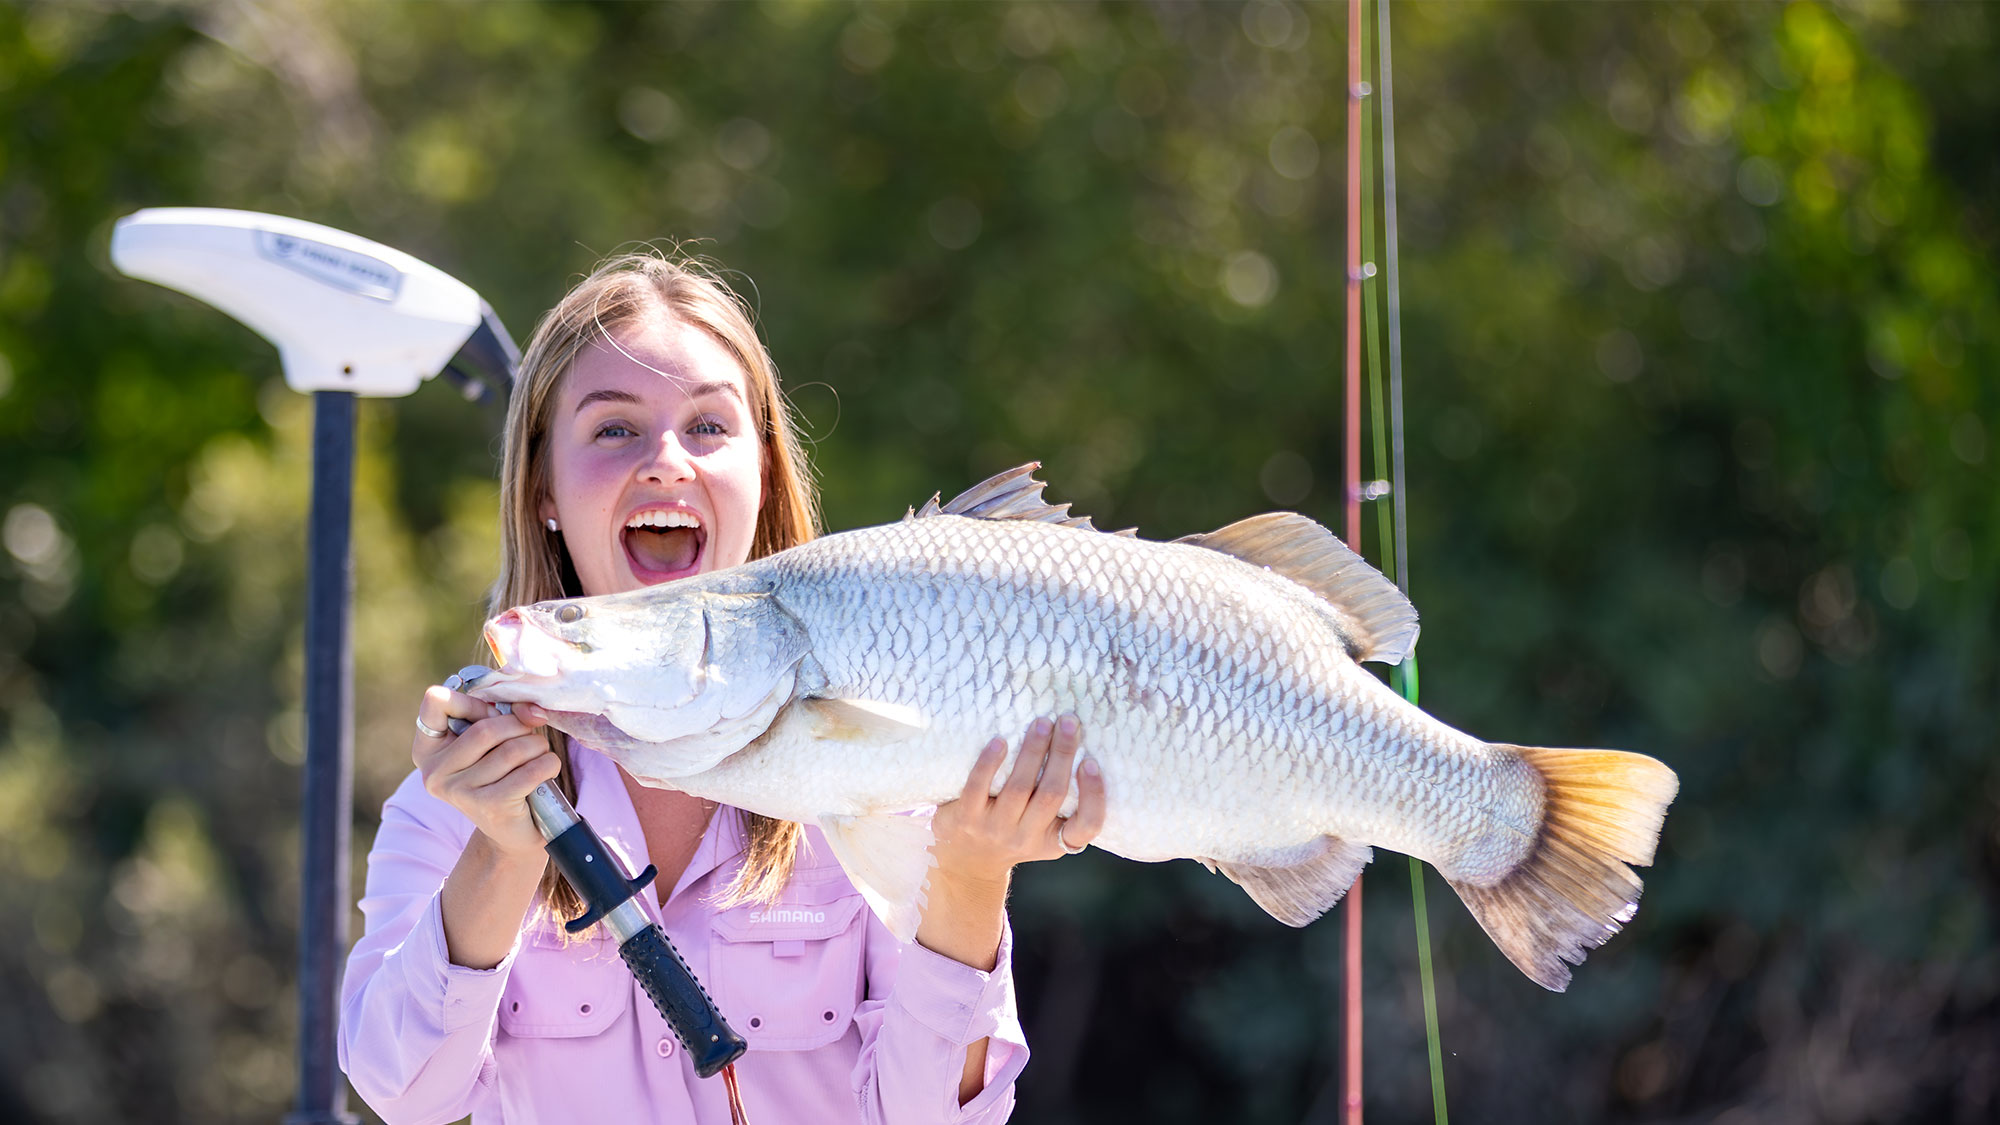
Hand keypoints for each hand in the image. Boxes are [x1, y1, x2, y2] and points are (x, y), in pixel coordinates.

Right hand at [412, 685, 559, 858]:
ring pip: (512, 750)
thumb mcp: (492, 740)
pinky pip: (529, 771)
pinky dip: (547, 764)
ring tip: (538, 754)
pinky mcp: (489, 806)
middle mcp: (435, 772)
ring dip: (537, 746)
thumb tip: (532, 712)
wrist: (511, 830)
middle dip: (518, 727)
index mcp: (427, 749)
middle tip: (529, 737)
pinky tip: (546, 769)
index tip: (491, 715)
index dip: (472, 702)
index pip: (435, 701)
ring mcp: (459, 792)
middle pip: (486, 729)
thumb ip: (505, 714)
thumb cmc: (501, 774)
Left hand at [930, 715, 1107, 889]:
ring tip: (1041, 724)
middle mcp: (1026, 838)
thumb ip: (1057, 802)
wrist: (966, 863)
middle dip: (1062, 754)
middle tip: (1068, 722)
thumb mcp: (1042, 832)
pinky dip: (990, 762)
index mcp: (1053, 840)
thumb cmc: (1013, 834)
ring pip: (1019, 788)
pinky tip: (1000, 741)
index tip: (1091, 763)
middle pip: (1051, 794)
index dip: (1093, 796)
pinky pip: (978, 787)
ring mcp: (995, 830)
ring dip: (1032, 751)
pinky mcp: (967, 819)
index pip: (1086, 827)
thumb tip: (1075, 744)